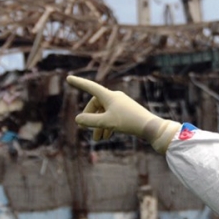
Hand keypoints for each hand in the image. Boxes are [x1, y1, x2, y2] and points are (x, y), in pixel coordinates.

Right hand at [66, 76, 181, 153]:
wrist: (150, 127)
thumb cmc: (128, 122)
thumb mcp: (106, 122)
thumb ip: (90, 121)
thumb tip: (78, 119)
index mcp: (108, 96)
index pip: (90, 87)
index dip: (78, 83)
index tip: (68, 78)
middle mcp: (114, 97)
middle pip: (96, 105)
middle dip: (90, 118)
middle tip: (84, 130)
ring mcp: (121, 104)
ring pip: (104, 113)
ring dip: (99, 125)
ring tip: (98, 140)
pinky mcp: (127, 111)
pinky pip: (112, 116)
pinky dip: (107, 125)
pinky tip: (107, 137)